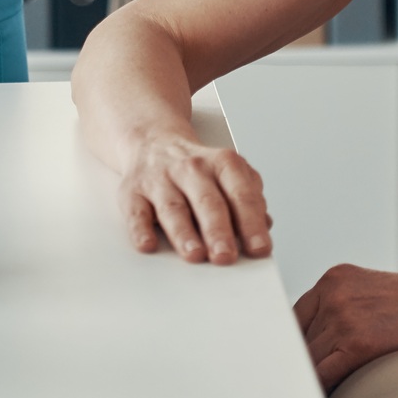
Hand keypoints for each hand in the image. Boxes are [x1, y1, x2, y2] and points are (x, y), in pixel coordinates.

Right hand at [119, 128, 273, 265]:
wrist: (154, 140)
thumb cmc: (196, 168)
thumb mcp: (229, 173)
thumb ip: (248, 198)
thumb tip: (264, 226)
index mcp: (222, 163)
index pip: (241, 193)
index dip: (251, 222)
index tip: (260, 248)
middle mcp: (191, 168)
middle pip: (208, 201)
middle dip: (218, 231)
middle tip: (226, 257)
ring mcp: (160, 179)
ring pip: (173, 208)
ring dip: (184, 233)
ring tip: (195, 255)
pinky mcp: (133, 192)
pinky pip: (136, 212)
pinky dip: (141, 229)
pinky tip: (148, 245)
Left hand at [295, 264, 397, 390]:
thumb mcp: (366, 289)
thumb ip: (336, 305)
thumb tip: (310, 340)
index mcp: (333, 278)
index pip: (297, 316)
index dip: (299, 341)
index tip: (300, 357)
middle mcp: (333, 293)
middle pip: (302, 339)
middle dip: (310, 358)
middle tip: (314, 373)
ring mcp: (343, 317)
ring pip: (311, 358)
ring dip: (318, 373)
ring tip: (332, 380)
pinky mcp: (357, 343)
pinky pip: (323, 374)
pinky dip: (323, 386)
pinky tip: (331, 390)